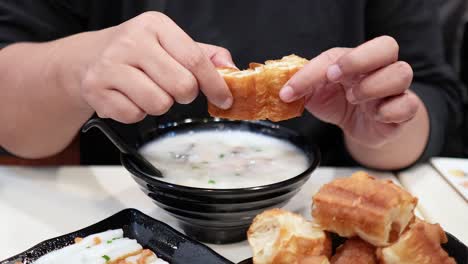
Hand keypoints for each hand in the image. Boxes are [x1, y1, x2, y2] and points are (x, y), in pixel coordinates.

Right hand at [78, 12, 234, 122]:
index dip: (215, 85)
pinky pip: (134, 115)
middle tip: (172, 88)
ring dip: (159, 104)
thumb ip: (205, 55)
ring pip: (159, 104)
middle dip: (184, 95)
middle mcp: (131, 41)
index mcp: (155, 26)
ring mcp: (110, 65)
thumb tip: (232, 69)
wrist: (88, 57)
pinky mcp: (96, 89)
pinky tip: (129, 97)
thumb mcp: (171, 44)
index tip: (224, 99)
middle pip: (182, 86)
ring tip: (147, 90)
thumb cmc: (137, 52)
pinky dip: (137, 113)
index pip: (196, 60)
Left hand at [280, 36, 418, 147]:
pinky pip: (408, 105)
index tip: (293, 89)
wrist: (360, 127)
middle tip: (335, 76)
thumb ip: (302, 86)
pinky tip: (375, 115)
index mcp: (356, 59)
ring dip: (373, 86)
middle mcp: (379, 68)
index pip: (340, 54)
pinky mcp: (403, 112)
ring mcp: (394, 89)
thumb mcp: (316, 94)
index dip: (316, 70)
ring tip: (353, 98)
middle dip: (359, 59)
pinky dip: (390, 110)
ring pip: (401, 73)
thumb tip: (280, 88)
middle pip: (386, 46)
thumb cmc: (340, 102)